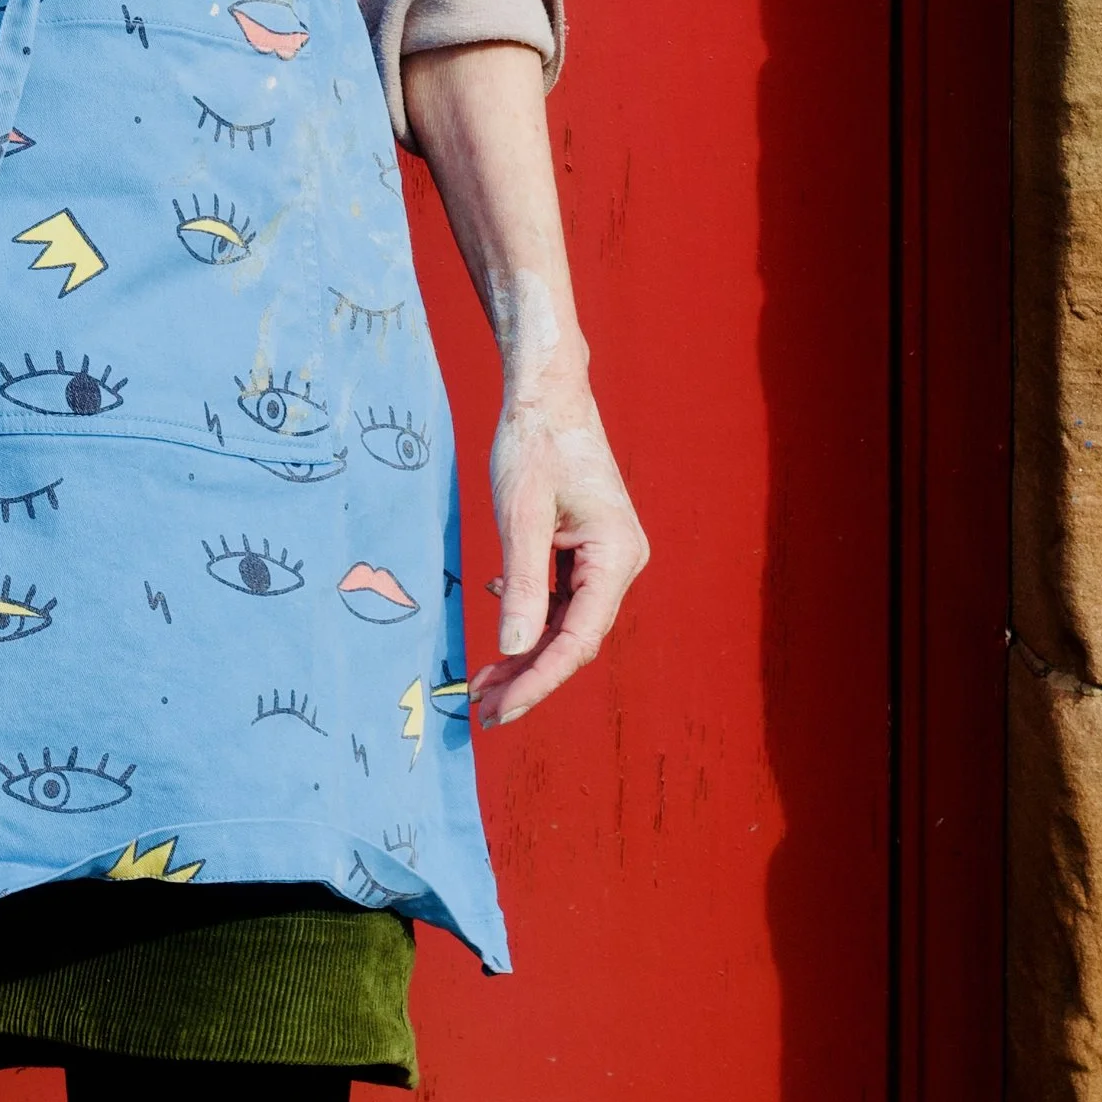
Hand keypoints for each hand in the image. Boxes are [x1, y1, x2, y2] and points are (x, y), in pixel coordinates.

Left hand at [469, 371, 647, 727]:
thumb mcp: (520, 515)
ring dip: (525, 651)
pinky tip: (495, 614)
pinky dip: (528, 614)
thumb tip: (512, 649)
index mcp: (616, 555)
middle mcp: (620, 562)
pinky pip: (560, 596)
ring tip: (482, 682)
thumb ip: (521, 584)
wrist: (546, 392)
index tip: (502, 709)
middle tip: (482, 709)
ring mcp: (604, 556)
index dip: (540, 680)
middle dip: (528, 675)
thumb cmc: (534, 442)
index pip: (579, 639)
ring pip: (565, 622)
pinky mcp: (586, 547)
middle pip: (574, 638)